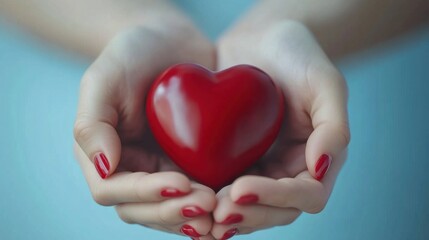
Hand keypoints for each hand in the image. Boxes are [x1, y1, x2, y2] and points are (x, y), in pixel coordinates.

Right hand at [73, 24, 217, 238]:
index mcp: (105, 155)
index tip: (180, 182)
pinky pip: (197, 193)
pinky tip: (230, 204)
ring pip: (171, 210)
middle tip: (208, 202)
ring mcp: (161, 170)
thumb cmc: (133, 54)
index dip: (145, 193)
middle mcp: (132, 169)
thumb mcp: (104, 79)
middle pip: (144, 210)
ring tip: (220, 210)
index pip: (114, 190)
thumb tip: (104, 169)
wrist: (173, 41)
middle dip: (174, 211)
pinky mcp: (190, 165)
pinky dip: (211, 206)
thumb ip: (92, 124)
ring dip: (192, 216)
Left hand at [210, 20, 349, 237]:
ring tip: (201, 213)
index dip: (275, 198)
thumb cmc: (298, 55)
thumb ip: (333, 127)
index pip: (305, 195)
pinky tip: (186, 197)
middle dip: (247, 215)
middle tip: (216, 212)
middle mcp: (288, 170)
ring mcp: (259, 167)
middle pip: (273, 211)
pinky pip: (221, 185)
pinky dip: (207, 197)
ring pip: (246, 206)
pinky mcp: (232, 159)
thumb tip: (320, 170)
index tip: (241, 188)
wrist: (262, 38)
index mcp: (316, 159)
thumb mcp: (324, 82)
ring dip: (226, 215)